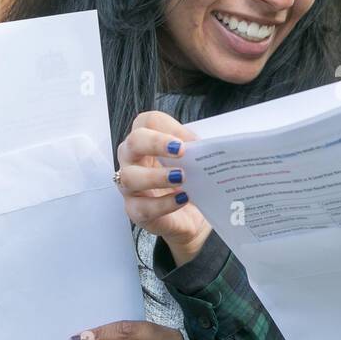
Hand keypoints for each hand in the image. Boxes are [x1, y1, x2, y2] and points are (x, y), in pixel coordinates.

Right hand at [117, 111, 211, 265]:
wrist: (192, 217)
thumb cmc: (190, 183)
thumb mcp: (196, 163)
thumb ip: (200, 151)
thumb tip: (210, 146)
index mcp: (147, 141)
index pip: (147, 122)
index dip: (168, 127)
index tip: (190, 140)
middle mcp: (133, 160)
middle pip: (133, 142)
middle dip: (155, 143)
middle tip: (180, 150)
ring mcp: (130, 187)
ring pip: (130, 177)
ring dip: (156, 176)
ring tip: (181, 177)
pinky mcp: (136, 211)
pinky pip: (143, 207)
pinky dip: (164, 203)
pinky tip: (182, 199)